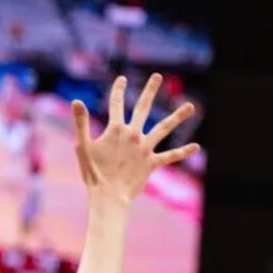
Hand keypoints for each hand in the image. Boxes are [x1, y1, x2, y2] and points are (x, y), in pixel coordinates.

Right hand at [71, 73, 199, 203]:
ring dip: (177, 117)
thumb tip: (76, 101)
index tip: (122, 79)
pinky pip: (169, 156)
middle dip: (150, 90)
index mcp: (115, 130)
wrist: (108, 195)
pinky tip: (196, 146)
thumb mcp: (82, 146)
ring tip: (190, 107)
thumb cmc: (93, 172)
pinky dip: (182, 152)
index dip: (118, 90)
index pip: (116, 104)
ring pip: (164, 128)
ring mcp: (144, 149)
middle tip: (157, 77)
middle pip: (143, 108)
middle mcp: (133, 135)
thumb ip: (81, 123)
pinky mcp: (152, 163)